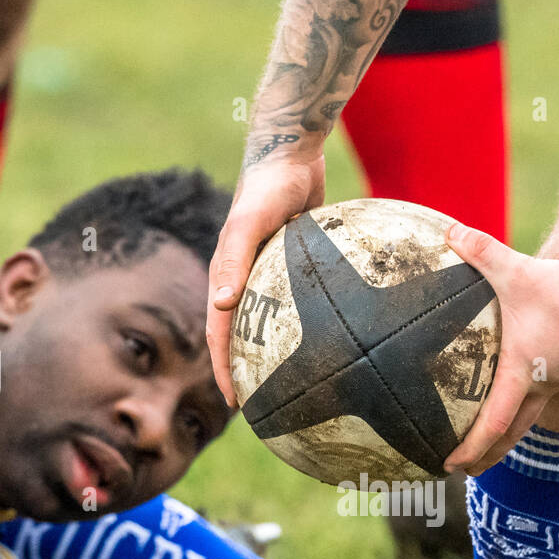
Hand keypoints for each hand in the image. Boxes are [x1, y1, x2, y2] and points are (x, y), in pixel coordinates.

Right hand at [206, 150, 325, 405]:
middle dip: (248, 373)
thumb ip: (234, 260)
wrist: (291, 152)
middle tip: (265, 407)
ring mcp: (271, 275)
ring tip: (298, 386)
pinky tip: (338, 344)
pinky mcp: (296, 266)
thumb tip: (220, 306)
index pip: (220, 335)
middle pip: (243, 337)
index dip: (224, 371)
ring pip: (273, 325)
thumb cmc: (267, 187)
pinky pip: (302, 305)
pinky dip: (311, 326)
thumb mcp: (248, 224)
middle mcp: (246, 281)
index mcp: (228, 278)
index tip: (236, 404)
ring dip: (278, 356)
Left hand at [444, 223, 558, 475]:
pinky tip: (518, 389)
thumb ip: (483, 251)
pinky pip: (543, 394)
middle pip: (511, 434)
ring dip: (507, 433)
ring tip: (488, 442)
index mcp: (523, 374)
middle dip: (487, 456)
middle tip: (465, 473)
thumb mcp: (520, 271)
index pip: (493, 424)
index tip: (450, 467)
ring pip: (528, 416)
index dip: (470, 448)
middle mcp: (542, 385)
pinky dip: (524, 404)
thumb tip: (448, 230)